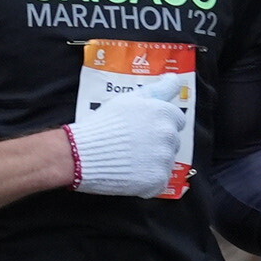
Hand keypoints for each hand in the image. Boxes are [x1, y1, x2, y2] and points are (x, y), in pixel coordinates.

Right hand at [68, 80, 188, 197]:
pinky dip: (147, 179)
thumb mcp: (129, 99)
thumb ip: (157, 89)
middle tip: (133, 144)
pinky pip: (159, 181)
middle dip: (157, 143)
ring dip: (152, 162)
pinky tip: (130, 172)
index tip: (143, 128)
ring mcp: (164, 160)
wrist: (83, 153)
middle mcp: (169, 136)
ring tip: (129, 159)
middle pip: (172, 141)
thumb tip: (175, 79)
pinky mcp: (156, 181)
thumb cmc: (104, 123)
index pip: (177, 120)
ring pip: (166, 162)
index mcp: (165, 114)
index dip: (159, 123)